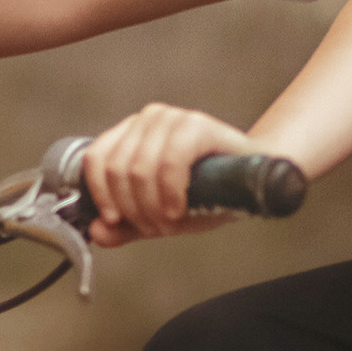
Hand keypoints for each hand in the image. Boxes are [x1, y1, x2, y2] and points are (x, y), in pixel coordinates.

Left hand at [82, 103, 258, 247]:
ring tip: (171, 222)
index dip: (101, 195)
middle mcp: (149, 119)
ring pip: (139, 169)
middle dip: (134, 209)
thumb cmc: (208, 194)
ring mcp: (173, 118)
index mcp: (133, 133)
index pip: (96, 159)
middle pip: (117, 169)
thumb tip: (98, 232)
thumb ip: (127, 225)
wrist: (255, 182)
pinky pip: (169, 163)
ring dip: (152, 207)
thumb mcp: (159, 214)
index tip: (115, 220)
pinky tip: (179, 209)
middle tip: (156, 228)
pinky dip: (169, 193)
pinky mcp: (198, 125)